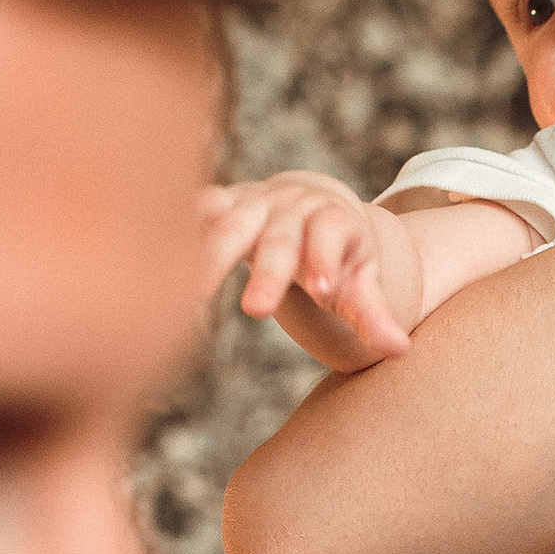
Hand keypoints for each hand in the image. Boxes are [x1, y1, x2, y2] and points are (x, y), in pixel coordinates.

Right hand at [200, 172, 413, 368]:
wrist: (312, 207)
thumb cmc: (339, 257)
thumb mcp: (361, 283)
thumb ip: (373, 315)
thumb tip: (400, 350)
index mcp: (332, 220)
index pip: (331, 231)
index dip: (326, 256)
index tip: (324, 290)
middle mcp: (292, 207)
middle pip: (279, 235)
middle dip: (268, 270)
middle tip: (256, 311)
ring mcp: (255, 203)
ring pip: (230, 223)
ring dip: (211, 255)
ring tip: (194, 293)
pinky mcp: (223, 204)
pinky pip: (198, 209)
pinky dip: (180, 225)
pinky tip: (154, 252)